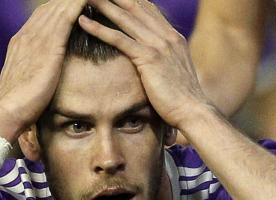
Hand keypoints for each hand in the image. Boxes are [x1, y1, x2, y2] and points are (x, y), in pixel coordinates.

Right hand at [0, 0, 86, 140]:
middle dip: (66, 1)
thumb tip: (41, 78)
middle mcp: (27, 35)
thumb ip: (33, 73)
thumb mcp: (26, 84)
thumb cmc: (18, 106)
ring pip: (58, 9)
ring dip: (74, 1)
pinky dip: (77, 6)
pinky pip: (66, 18)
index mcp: (20, 43)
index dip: (57, 9)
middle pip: (50, 8)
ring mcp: (36, 39)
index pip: (41, 17)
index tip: (70, 5)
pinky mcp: (49, 46)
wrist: (8, 111)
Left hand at [79, 0, 215, 130]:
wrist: (193, 111)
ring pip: (125, 18)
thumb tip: (154, 63)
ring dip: (102, 5)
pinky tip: (83, 22)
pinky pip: (119, 39)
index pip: (148, 9)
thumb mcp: (175, 73)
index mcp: (173, 37)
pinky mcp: (148, 58)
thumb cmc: (182, 99)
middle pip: (135, 6)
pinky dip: (99, 28)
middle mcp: (166, 36)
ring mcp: (158, 45)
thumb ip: (165, 61)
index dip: (129, 0)